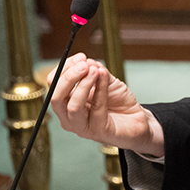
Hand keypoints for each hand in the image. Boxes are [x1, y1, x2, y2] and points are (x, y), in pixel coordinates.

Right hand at [47, 53, 163, 155]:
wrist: (136, 118)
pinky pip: (97, 109)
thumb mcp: (104, 80)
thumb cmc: (117, 100)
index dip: (64, 68)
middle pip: (56, 97)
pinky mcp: (99, 131)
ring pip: (73, 106)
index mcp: (65, 103)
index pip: (53, 85)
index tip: (80, 57)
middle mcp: (69, 117)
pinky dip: (100, 90)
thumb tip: (86, 61)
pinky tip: (104, 77)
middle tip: (83, 65)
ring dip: (84, 85)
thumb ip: (94, 71)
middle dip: (68, 78)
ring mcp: (82, 127)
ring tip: (95, 71)